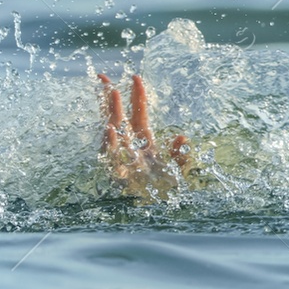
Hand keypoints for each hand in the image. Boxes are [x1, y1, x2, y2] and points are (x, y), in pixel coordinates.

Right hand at [98, 73, 193, 198]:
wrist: (164, 211)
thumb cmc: (169, 189)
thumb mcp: (180, 170)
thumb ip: (181, 154)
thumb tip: (182, 137)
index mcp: (145, 142)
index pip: (139, 114)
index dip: (137, 96)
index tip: (136, 77)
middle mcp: (131, 148)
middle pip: (118, 119)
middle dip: (111, 100)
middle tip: (106, 78)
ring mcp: (122, 160)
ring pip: (112, 134)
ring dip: (110, 114)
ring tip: (110, 95)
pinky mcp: (118, 176)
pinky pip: (111, 158)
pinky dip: (110, 144)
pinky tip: (110, 130)